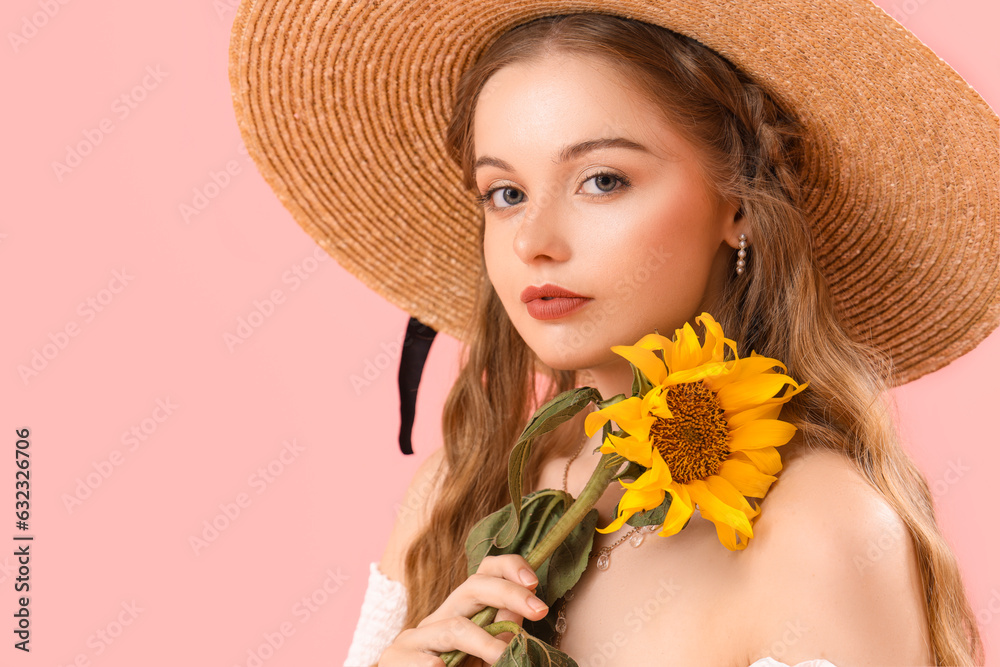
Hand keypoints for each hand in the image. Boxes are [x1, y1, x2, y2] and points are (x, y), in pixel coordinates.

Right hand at [378, 554, 549, 665]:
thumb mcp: (483, 652)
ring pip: (454, 628)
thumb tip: (525, 607)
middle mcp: (438, 617)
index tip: (534, 583)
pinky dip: (432, 665)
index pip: (485, 573)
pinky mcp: (396, 659)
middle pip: (473, 587)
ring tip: (501, 658)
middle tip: (540, 611)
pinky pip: (422, 659)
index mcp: (460, 612)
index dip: (510, 568)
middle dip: (509, 593)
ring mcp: (416, 638)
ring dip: (484, 643)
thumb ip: (500, 630)